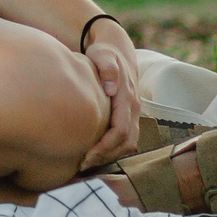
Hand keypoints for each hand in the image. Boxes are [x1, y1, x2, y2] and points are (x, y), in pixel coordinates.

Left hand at [77, 17, 142, 171]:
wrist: (116, 50)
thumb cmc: (104, 54)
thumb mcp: (103, 54)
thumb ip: (107, 67)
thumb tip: (112, 88)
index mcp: (128, 97)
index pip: (121, 130)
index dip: (105, 146)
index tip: (86, 156)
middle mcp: (134, 108)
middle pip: (126, 143)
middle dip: (106, 157)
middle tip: (82, 166)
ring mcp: (133, 113)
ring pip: (128, 144)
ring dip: (110, 156)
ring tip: (86, 164)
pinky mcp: (128, 117)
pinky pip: (125, 140)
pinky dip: (112, 151)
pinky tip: (93, 155)